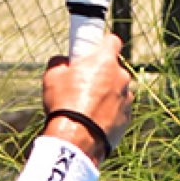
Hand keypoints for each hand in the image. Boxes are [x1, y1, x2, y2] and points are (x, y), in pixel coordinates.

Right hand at [41, 33, 133, 157]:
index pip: (113, 40)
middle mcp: (121, 77)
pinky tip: (94, 121)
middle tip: (85, 84)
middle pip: (114, 68)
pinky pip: (119, 109)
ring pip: (118, 90)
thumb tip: (62, 60)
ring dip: (107, 94)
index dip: (102, 44)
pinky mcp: (127, 118)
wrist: (76, 140)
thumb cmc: (64, 104)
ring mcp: (127, 98)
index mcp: (105, 61)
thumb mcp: (52, 77)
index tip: (93, 51)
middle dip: (103, 73)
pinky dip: (110, 112)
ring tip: (88, 107)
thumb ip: (59, 62)